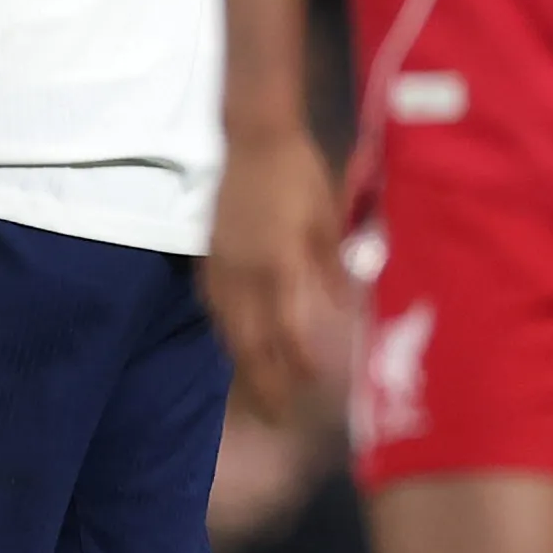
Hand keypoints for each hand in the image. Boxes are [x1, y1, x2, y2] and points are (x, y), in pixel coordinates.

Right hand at [207, 123, 349, 422]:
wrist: (252, 136)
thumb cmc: (299, 172)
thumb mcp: (326, 219)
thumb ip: (331, 267)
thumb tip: (342, 310)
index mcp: (278, 264)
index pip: (287, 329)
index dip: (299, 361)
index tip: (313, 384)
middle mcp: (245, 273)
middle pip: (251, 342)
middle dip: (264, 382)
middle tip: (276, 417)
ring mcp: (222, 266)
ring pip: (228, 328)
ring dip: (243, 363)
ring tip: (255, 390)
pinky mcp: (209, 255)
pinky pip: (214, 307)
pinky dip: (225, 332)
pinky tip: (233, 343)